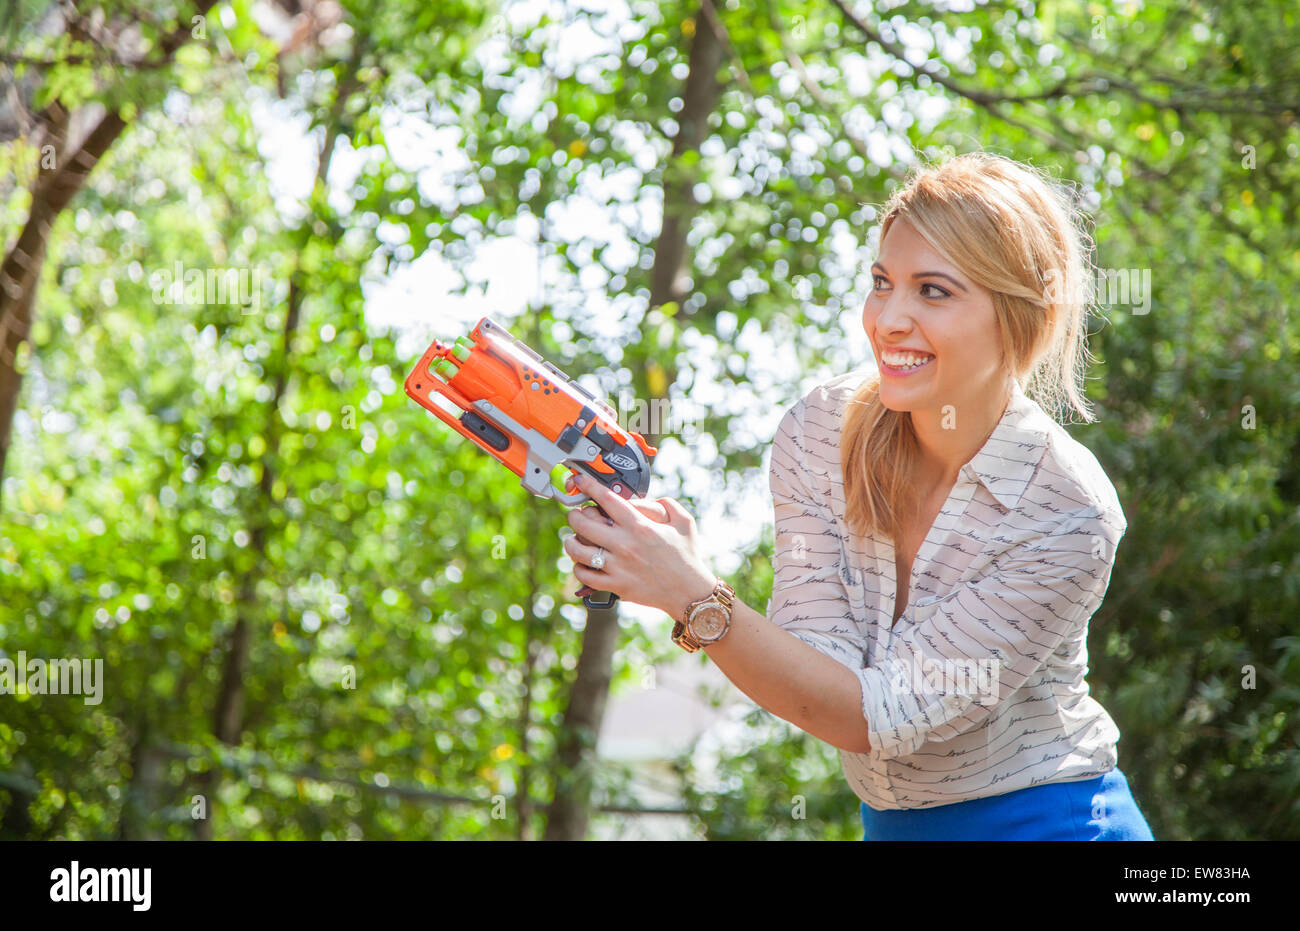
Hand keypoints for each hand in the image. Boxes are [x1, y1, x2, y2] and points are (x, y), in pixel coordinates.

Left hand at [561, 472, 716, 617]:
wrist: (689, 592)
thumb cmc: (687, 556)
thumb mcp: (684, 522)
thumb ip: (666, 504)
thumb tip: (645, 499)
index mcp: (640, 526)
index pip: (606, 499)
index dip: (588, 485)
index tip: (580, 480)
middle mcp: (625, 545)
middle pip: (584, 524)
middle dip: (574, 515)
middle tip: (576, 513)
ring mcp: (618, 567)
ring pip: (579, 551)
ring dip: (571, 542)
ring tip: (573, 538)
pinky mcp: (616, 585)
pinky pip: (586, 576)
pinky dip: (579, 567)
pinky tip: (583, 562)